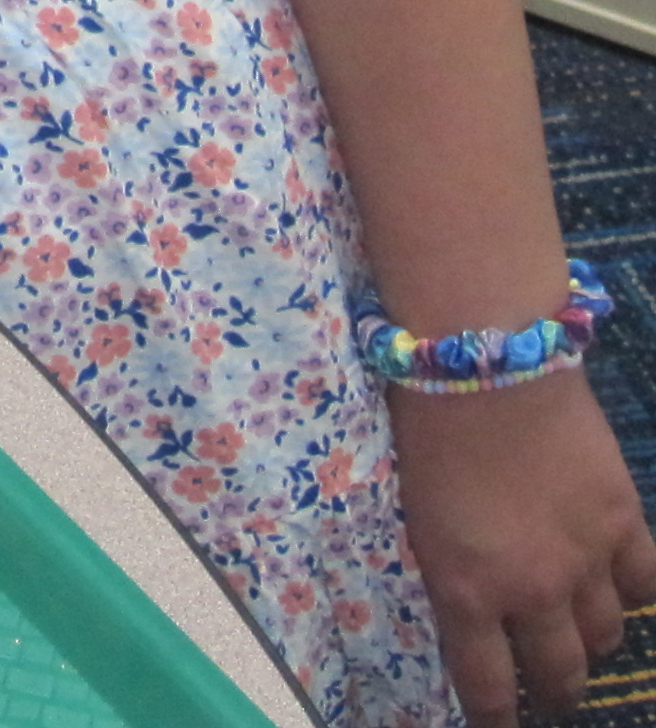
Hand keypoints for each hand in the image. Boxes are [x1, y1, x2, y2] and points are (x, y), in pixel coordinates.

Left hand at [388, 370, 655, 720]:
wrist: (482, 357)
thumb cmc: (426, 421)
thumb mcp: (415, 509)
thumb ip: (450, 563)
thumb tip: (470, 597)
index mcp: (465, 587)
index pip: (487, 682)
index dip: (496, 714)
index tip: (499, 724)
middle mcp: (532, 588)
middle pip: (559, 671)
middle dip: (555, 689)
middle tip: (550, 690)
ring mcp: (586, 558)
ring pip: (606, 635)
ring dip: (591, 641)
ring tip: (580, 637)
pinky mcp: (624, 521)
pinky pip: (644, 584)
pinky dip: (633, 592)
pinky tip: (620, 586)